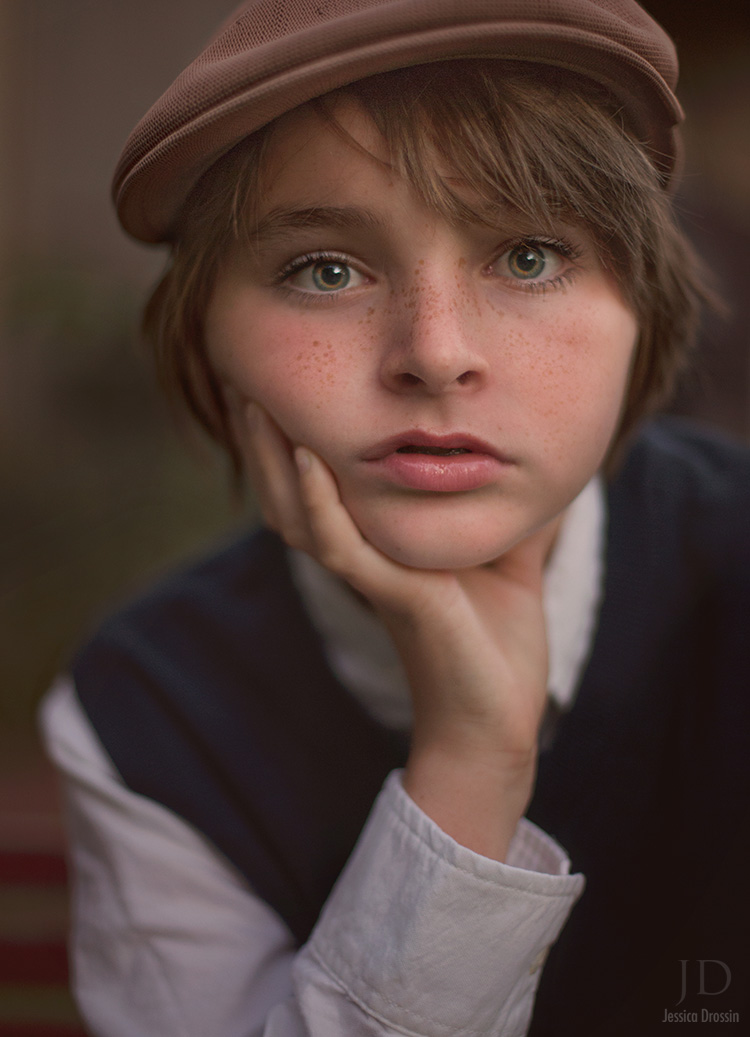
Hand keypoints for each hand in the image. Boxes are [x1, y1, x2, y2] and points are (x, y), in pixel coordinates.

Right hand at [239, 401, 555, 859]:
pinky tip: (306, 456)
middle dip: (262, 436)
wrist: (498, 717)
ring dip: (271, 457)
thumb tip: (538, 458)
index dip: (290, 435)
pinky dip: (318, 500)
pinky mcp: (389, 596)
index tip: (280, 380)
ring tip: (254, 402)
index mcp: (380, 542)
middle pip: (288, 490)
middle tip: (244, 376)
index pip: (320, 481)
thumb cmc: (498, 642)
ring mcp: (370, 576)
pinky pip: (338, 544)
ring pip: (296, 512)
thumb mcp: (506, 554)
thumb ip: (504, 506)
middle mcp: (362, 555)